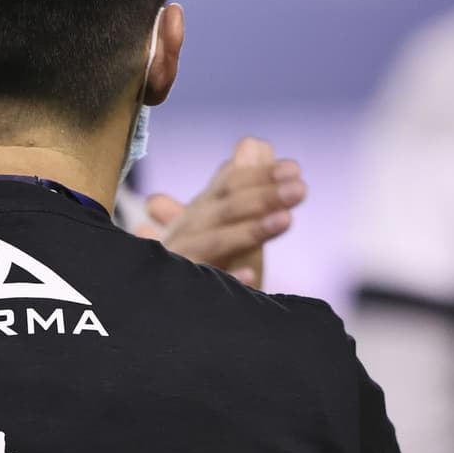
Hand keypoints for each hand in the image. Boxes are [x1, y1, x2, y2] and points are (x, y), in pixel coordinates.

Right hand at [136, 135, 305, 286]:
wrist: (153, 309)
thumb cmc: (196, 261)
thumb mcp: (215, 222)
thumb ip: (233, 185)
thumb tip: (254, 143)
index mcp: (197, 214)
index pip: (228, 186)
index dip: (260, 175)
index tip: (294, 170)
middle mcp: (186, 234)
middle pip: (224, 209)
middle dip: (263, 197)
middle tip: (300, 189)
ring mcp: (181, 262)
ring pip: (214, 242)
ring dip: (248, 230)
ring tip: (286, 220)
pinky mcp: (180, 296)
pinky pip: (205, 287)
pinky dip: (227, 279)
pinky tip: (251, 276)